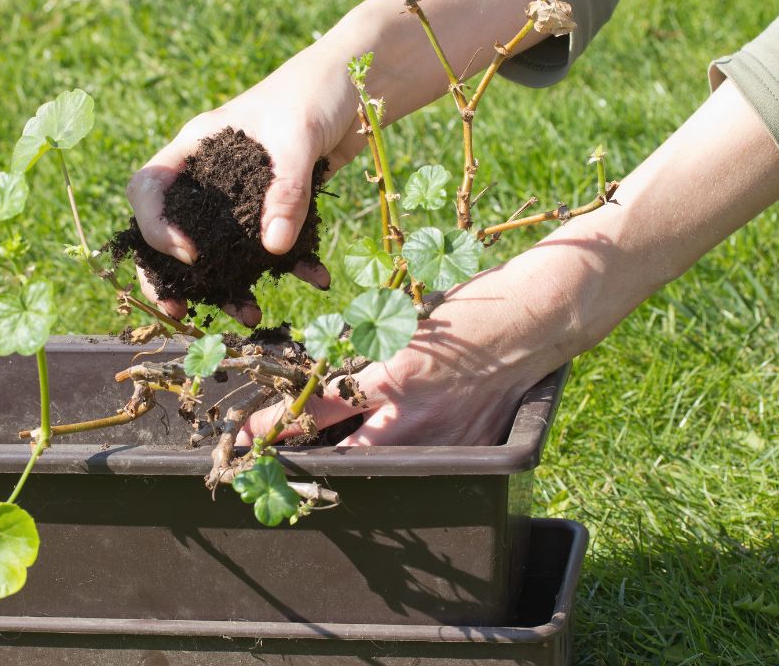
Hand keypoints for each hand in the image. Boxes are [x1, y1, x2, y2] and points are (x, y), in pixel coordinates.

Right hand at [125, 45, 364, 324]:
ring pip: (219, 250)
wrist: (360, 87)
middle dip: (171, 276)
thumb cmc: (316, 92)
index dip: (156, 226)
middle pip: (171, 231)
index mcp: (196, 147)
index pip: (148, 189)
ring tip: (249, 316)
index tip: (190, 254)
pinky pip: (269, 246)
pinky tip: (315, 279)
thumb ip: (286, 191)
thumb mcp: (297, 136)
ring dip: (230, 286)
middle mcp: (209, 176)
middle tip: (178, 312)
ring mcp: (239, 196)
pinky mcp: (273, 209)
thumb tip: (274, 248)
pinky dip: (290, 266)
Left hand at [236, 246, 586, 445]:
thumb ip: (367, 357)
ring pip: (382, 468)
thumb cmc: (465, 311)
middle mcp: (414, 416)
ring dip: (353, 463)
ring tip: (332, 455)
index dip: (275, 425)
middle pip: (344, 458)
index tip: (245, 435)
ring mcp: (445, 440)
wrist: (533, 319)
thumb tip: (326, 379)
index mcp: (390, 374)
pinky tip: (394, 448)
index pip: (317, 409)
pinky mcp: (470, 450)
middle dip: (310, 461)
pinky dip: (402, 459)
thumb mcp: (402, 325)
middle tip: (281, 462)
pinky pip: (424, 465)